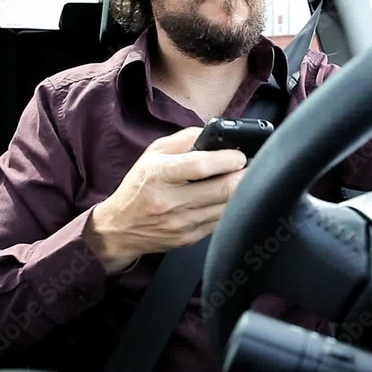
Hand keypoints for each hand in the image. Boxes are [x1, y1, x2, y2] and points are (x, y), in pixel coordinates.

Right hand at [84, 127, 246, 271]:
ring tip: (243, 180)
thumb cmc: (140, 186)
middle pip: (222, 189)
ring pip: (227, 207)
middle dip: (244, 175)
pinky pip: (222, 221)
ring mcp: (182, 223)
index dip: (227, 159)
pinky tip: (228, 198)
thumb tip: (215, 134)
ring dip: (241, 192)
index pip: (200, 166)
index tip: (240, 155)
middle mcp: (171, 201)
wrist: (120, 228)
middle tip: (252, 166)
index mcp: (160, 174)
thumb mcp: (154, 153)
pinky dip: (230, 207)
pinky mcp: (191, 238)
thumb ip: (185, 139)